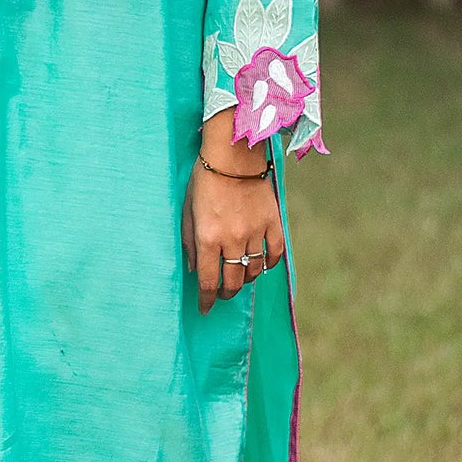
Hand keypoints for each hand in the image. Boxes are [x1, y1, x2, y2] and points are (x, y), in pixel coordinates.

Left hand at [181, 119, 285, 313]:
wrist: (234, 153)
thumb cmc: (204, 179)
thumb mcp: (187, 210)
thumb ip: (188, 242)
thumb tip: (193, 269)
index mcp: (208, 237)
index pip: (208, 281)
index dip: (206, 300)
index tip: (204, 308)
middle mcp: (233, 239)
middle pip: (233, 282)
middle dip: (225, 293)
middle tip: (221, 294)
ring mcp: (255, 232)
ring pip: (254, 271)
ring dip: (245, 279)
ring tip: (238, 277)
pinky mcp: (273, 223)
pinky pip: (275, 254)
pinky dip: (268, 264)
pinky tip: (260, 264)